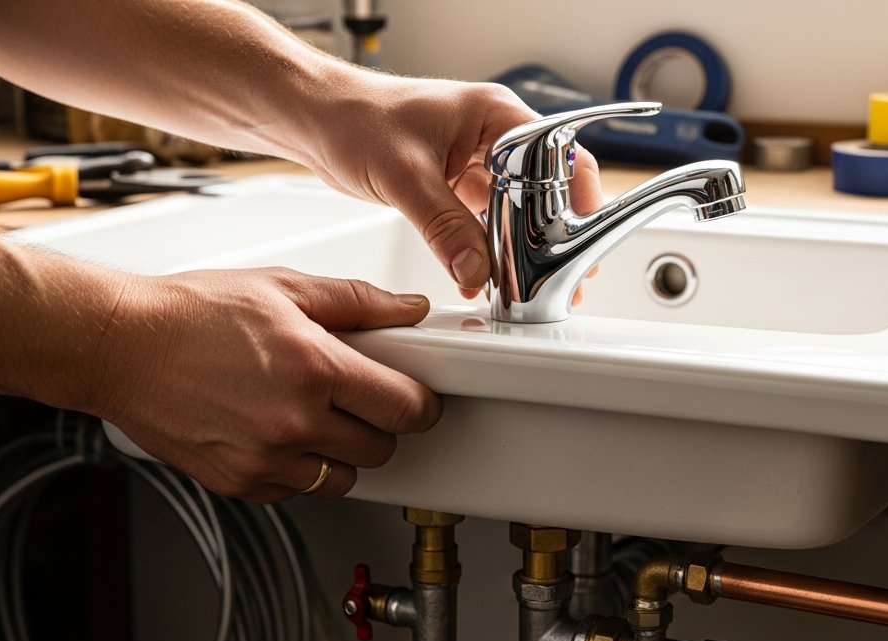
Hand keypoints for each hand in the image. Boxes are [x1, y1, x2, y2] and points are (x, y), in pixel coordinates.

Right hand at [90, 268, 441, 501]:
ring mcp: (264, 459)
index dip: (420, 403)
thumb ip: (357, 302)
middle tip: (358, 399)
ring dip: (341, 453)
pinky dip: (297, 469)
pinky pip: (296, 491)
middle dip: (380, 425)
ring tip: (313, 416)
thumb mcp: (283, 288)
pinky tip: (277, 433)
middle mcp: (293, 422)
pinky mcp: (238, 482)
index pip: (406, 408)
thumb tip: (409, 310)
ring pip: (343, 479)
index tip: (416, 397)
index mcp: (314, 369)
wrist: (118, 346)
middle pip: (381, 449)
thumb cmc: (190, 313)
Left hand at [303, 71, 603, 297]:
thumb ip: (443, 226)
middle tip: (557, 271)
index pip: (556, 156)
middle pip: (544, 187)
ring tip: (527, 280)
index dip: (572, 200)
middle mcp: (493, 135)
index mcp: (494, 114)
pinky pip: (486, 219)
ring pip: (516, 207)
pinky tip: (487, 273)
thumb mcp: (404, 175)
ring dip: (519, 244)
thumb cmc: (354, 118)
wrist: (315, 120)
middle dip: (550, 232)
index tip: (572, 241)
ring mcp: (476, 160)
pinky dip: (489, 246)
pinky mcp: (456, 183)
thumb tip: (475, 269)